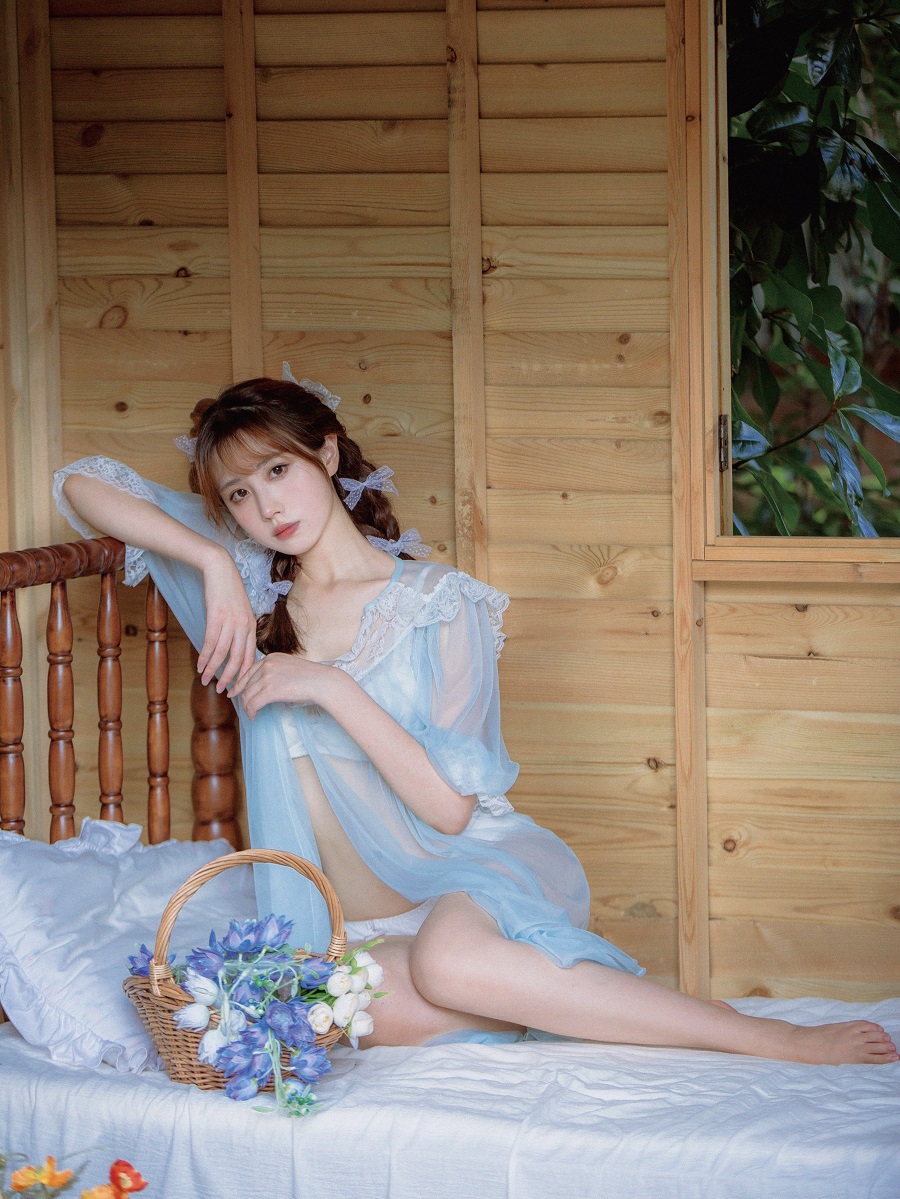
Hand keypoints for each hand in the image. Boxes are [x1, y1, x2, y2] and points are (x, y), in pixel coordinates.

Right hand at [196, 550, 257, 692]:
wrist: (220, 569)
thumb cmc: (229, 591)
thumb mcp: (240, 611)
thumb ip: (240, 629)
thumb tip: (234, 649)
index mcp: (252, 626)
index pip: (250, 657)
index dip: (244, 674)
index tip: (237, 687)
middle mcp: (244, 626)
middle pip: (238, 659)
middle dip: (229, 677)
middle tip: (222, 690)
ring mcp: (231, 622)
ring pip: (223, 654)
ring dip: (213, 669)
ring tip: (205, 680)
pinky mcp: (216, 617)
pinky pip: (211, 643)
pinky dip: (205, 657)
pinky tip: (200, 665)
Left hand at [227, 653, 338, 719]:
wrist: (321, 682)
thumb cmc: (311, 678)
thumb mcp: (289, 667)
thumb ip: (275, 671)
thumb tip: (264, 686)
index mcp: (271, 658)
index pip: (249, 671)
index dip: (240, 683)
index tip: (235, 692)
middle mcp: (266, 664)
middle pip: (247, 684)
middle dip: (242, 696)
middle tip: (242, 706)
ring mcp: (267, 677)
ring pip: (248, 695)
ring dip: (248, 707)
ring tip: (251, 714)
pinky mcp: (269, 690)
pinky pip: (253, 704)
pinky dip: (251, 712)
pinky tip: (254, 716)